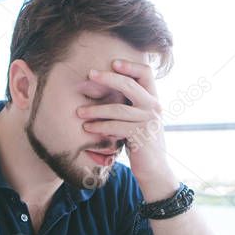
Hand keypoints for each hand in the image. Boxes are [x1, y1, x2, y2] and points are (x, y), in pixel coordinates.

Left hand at [77, 59, 178, 200]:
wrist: (155, 171)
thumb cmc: (141, 144)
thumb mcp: (138, 120)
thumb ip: (129, 105)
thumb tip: (106, 90)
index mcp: (154, 100)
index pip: (146, 73)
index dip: (130, 65)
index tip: (113, 62)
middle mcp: (154, 107)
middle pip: (130, 84)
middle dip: (107, 78)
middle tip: (90, 75)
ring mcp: (149, 121)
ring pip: (118, 108)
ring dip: (96, 109)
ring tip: (80, 112)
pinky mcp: (141, 135)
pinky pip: (115, 126)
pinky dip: (100, 127)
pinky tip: (88, 128)